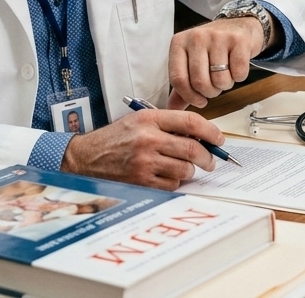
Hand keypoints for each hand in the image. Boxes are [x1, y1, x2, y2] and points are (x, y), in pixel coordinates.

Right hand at [60, 109, 222, 189]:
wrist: (85, 158)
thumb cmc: (115, 139)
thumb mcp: (138, 120)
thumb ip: (167, 124)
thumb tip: (200, 135)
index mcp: (149, 119)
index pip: (190, 122)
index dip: (210, 131)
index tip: (219, 138)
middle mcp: (148, 139)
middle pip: (192, 148)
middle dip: (207, 156)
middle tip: (211, 160)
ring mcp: (145, 162)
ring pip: (185, 170)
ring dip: (190, 171)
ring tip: (184, 168)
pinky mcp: (142, 181)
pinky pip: (172, 185)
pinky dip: (175, 182)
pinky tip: (167, 176)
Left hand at [167, 17, 263, 108]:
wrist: (238, 25)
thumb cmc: (212, 47)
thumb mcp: (191, 61)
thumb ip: (182, 85)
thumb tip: (172, 110)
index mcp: (179, 43)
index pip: (178, 79)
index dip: (189, 97)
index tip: (200, 101)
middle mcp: (196, 37)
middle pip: (199, 82)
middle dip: (210, 92)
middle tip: (215, 86)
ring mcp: (217, 37)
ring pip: (220, 80)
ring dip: (225, 85)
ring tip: (225, 74)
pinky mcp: (238, 40)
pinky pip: (238, 73)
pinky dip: (239, 77)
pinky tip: (236, 67)